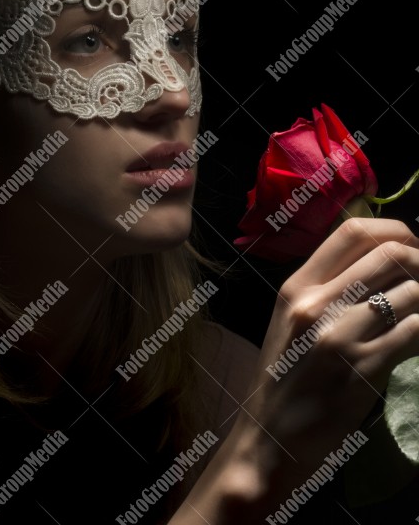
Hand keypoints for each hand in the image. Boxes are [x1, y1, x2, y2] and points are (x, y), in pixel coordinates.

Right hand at [233, 217, 418, 490]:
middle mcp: (316, 303)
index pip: (353, 231)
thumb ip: (328, 291)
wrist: (267, 440)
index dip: (394, 231)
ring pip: (411, 292)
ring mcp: (339, 335)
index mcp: (297, 286)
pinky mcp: (362, 370)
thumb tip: (382, 267)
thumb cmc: (282, 380)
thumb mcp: (292, 323)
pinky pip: (415, 332)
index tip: (411, 246)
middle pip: (390, 254)